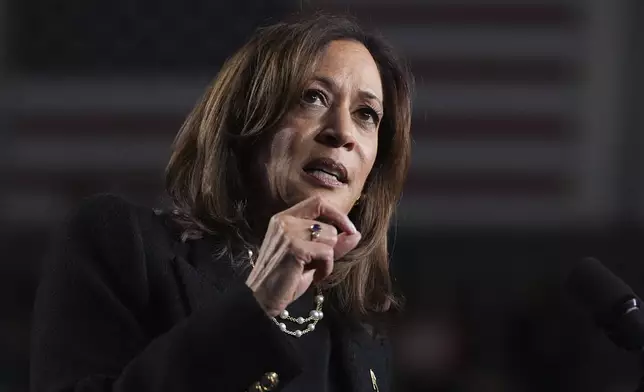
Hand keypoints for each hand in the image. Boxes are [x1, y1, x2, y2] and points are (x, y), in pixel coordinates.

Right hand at [245, 196, 360, 316]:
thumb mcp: (312, 256)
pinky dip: (325, 269)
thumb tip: (356, 234)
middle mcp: (284, 221)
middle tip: (313, 264)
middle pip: (329, 227)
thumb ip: (333, 243)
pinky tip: (312, 277)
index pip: (318, 202)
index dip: (338, 214)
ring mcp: (288, 233)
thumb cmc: (286, 277)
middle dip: (328, 249)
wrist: (264, 298)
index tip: (350, 230)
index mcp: (285, 218)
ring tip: (310, 270)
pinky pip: (327, 254)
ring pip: (330, 239)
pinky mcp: (295, 248)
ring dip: (326, 260)